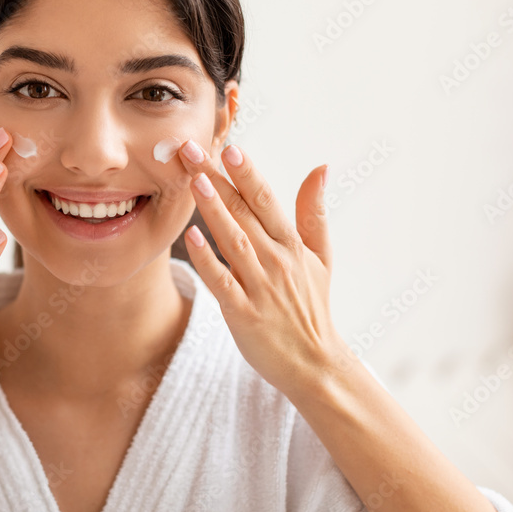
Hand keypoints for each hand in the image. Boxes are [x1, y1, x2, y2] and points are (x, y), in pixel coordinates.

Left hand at [177, 140, 350, 396]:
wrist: (315, 364)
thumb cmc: (311, 307)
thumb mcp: (321, 257)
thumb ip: (314, 212)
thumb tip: (320, 167)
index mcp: (292, 245)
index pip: (267, 200)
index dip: (247, 173)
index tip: (229, 147)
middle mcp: (276, 261)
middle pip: (244, 213)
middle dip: (217, 178)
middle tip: (192, 149)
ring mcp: (260, 287)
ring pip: (233, 241)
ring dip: (214, 210)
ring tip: (195, 181)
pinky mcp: (244, 313)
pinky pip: (223, 282)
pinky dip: (208, 260)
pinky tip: (192, 237)